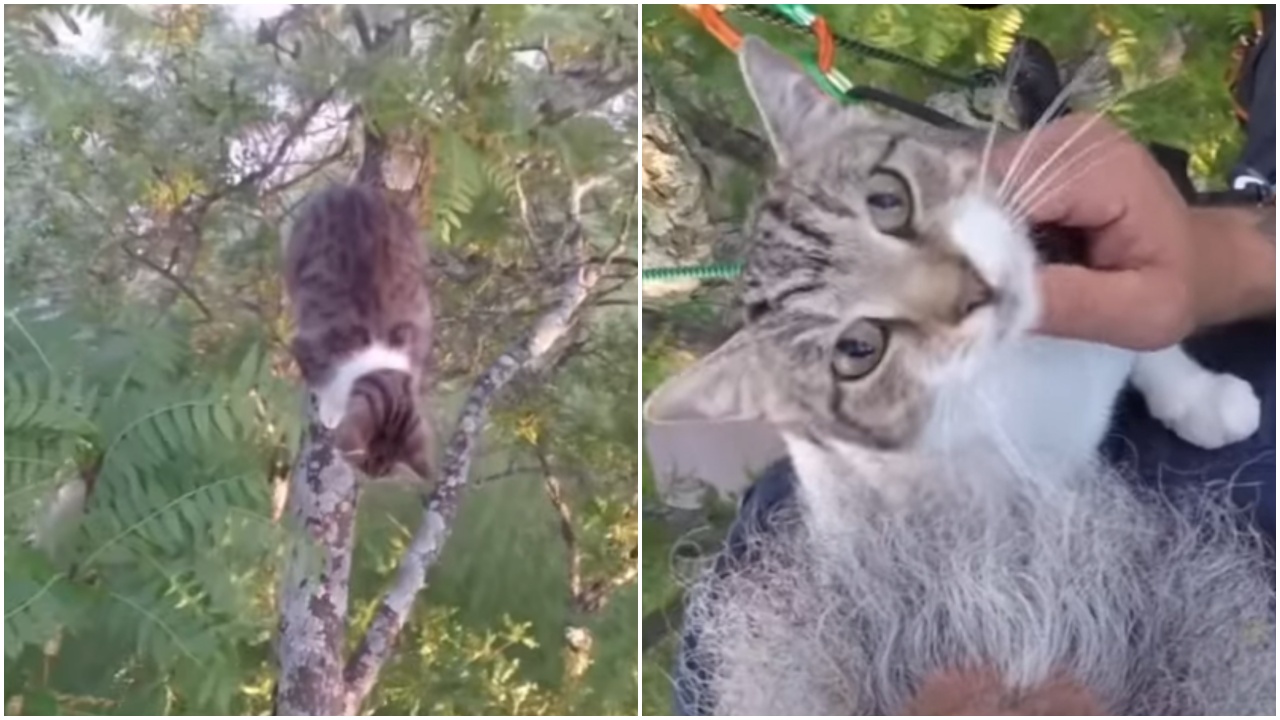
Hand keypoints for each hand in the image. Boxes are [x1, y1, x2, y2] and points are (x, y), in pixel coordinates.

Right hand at [992, 114, 1200, 349]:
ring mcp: (1050, 136)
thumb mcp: (1137, 312)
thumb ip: (1067, 303)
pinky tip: (1002, 251)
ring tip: (997, 272)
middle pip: (983, 183)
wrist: (1195, 258)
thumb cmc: (1173, 286)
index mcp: (1102, 167)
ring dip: (974, 231)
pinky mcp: (1036, 149)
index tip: (971, 295)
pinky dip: (983, 222)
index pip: (1007, 195)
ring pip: (976, 183)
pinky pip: (985, 184)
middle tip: (982, 291)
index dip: (977, 244)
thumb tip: (980, 296)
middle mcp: (1071, 136)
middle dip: (972, 238)